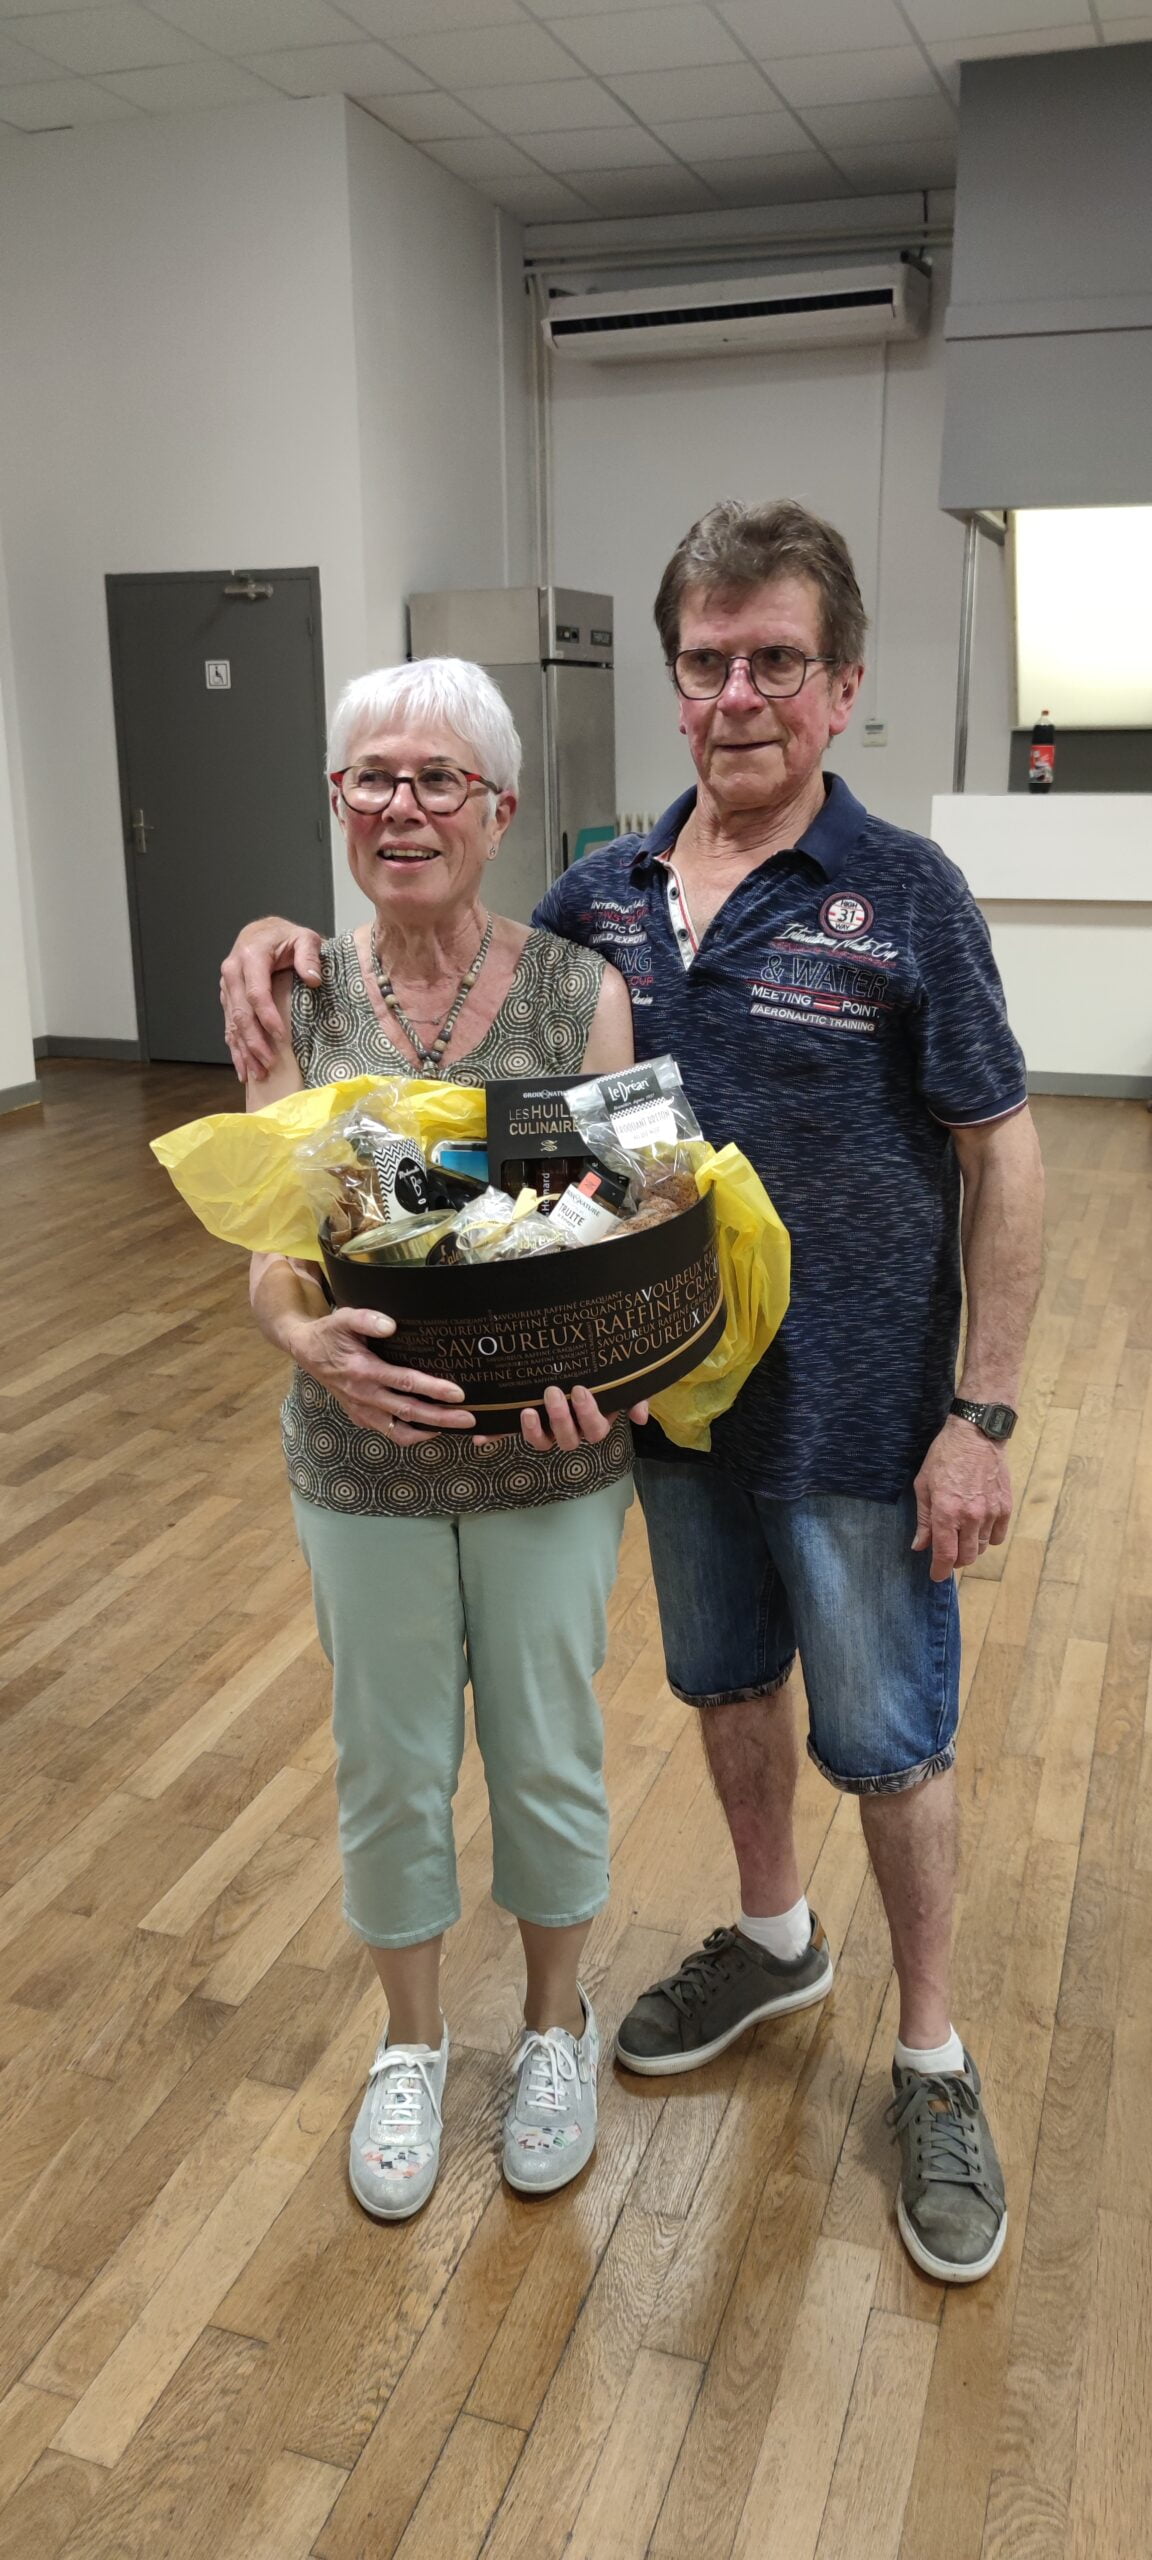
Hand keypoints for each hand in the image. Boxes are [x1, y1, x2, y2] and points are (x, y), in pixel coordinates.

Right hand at [221, 917, 323, 1079]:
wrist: (261, 932)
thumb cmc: (284, 937)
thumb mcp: (304, 937)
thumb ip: (309, 955)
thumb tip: (312, 979)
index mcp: (250, 957)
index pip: (256, 993)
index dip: (267, 1018)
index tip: (281, 1037)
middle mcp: (232, 972)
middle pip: (241, 1013)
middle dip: (254, 1042)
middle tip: (269, 1064)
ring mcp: (227, 987)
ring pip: (232, 1024)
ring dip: (244, 1051)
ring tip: (257, 1074)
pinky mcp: (227, 999)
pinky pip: (229, 1027)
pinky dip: (235, 1049)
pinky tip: (243, 1068)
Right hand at [287, 1306, 474, 1444]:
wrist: (306, 1350)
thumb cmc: (330, 1333)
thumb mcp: (344, 1318)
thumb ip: (367, 1319)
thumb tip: (391, 1325)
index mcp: (363, 1371)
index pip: (405, 1382)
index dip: (433, 1389)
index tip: (458, 1393)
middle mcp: (364, 1395)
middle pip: (409, 1411)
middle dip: (442, 1417)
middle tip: (470, 1419)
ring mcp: (362, 1410)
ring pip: (399, 1431)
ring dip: (429, 1432)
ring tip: (456, 1429)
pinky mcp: (361, 1417)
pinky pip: (389, 1433)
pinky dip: (410, 1435)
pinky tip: (429, 1429)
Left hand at [516, 1384, 648, 1454]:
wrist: (573, 1357)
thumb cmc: (603, 1373)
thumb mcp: (624, 1381)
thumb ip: (636, 1396)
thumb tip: (640, 1417)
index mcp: (596, 1421)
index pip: (595, 1430)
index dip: (588, 1415)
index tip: (579, 1390)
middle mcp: (574, 1430)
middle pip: (570, 1440)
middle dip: (561, 1419)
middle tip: (553, 1392)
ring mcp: (552, 1430)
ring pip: (547, 1443)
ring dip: (537, 1431)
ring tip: (530, 1410)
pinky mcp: (532, 1425)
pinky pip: (525, 1437)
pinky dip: (517, 1432)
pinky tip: (511, 1420)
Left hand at [912, 1414, 1012, 1581]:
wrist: (977, 1434)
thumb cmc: (944, 1456)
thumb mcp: (923, 1485)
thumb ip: (924, 1520)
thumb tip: (919, 1546)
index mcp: (946, 1512)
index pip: (945, 1554)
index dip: (939, 1570)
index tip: (936, 1576)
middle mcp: (970, 1516)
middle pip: (966, 1557)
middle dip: (955, 1561)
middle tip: (948, 1554)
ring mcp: (991, 1512)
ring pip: (982, 1548)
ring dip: (970, 1549)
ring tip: (962, 1536)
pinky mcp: (1005, 1507)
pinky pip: (998, 1536)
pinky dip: (988, 1538)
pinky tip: (979, 1527)